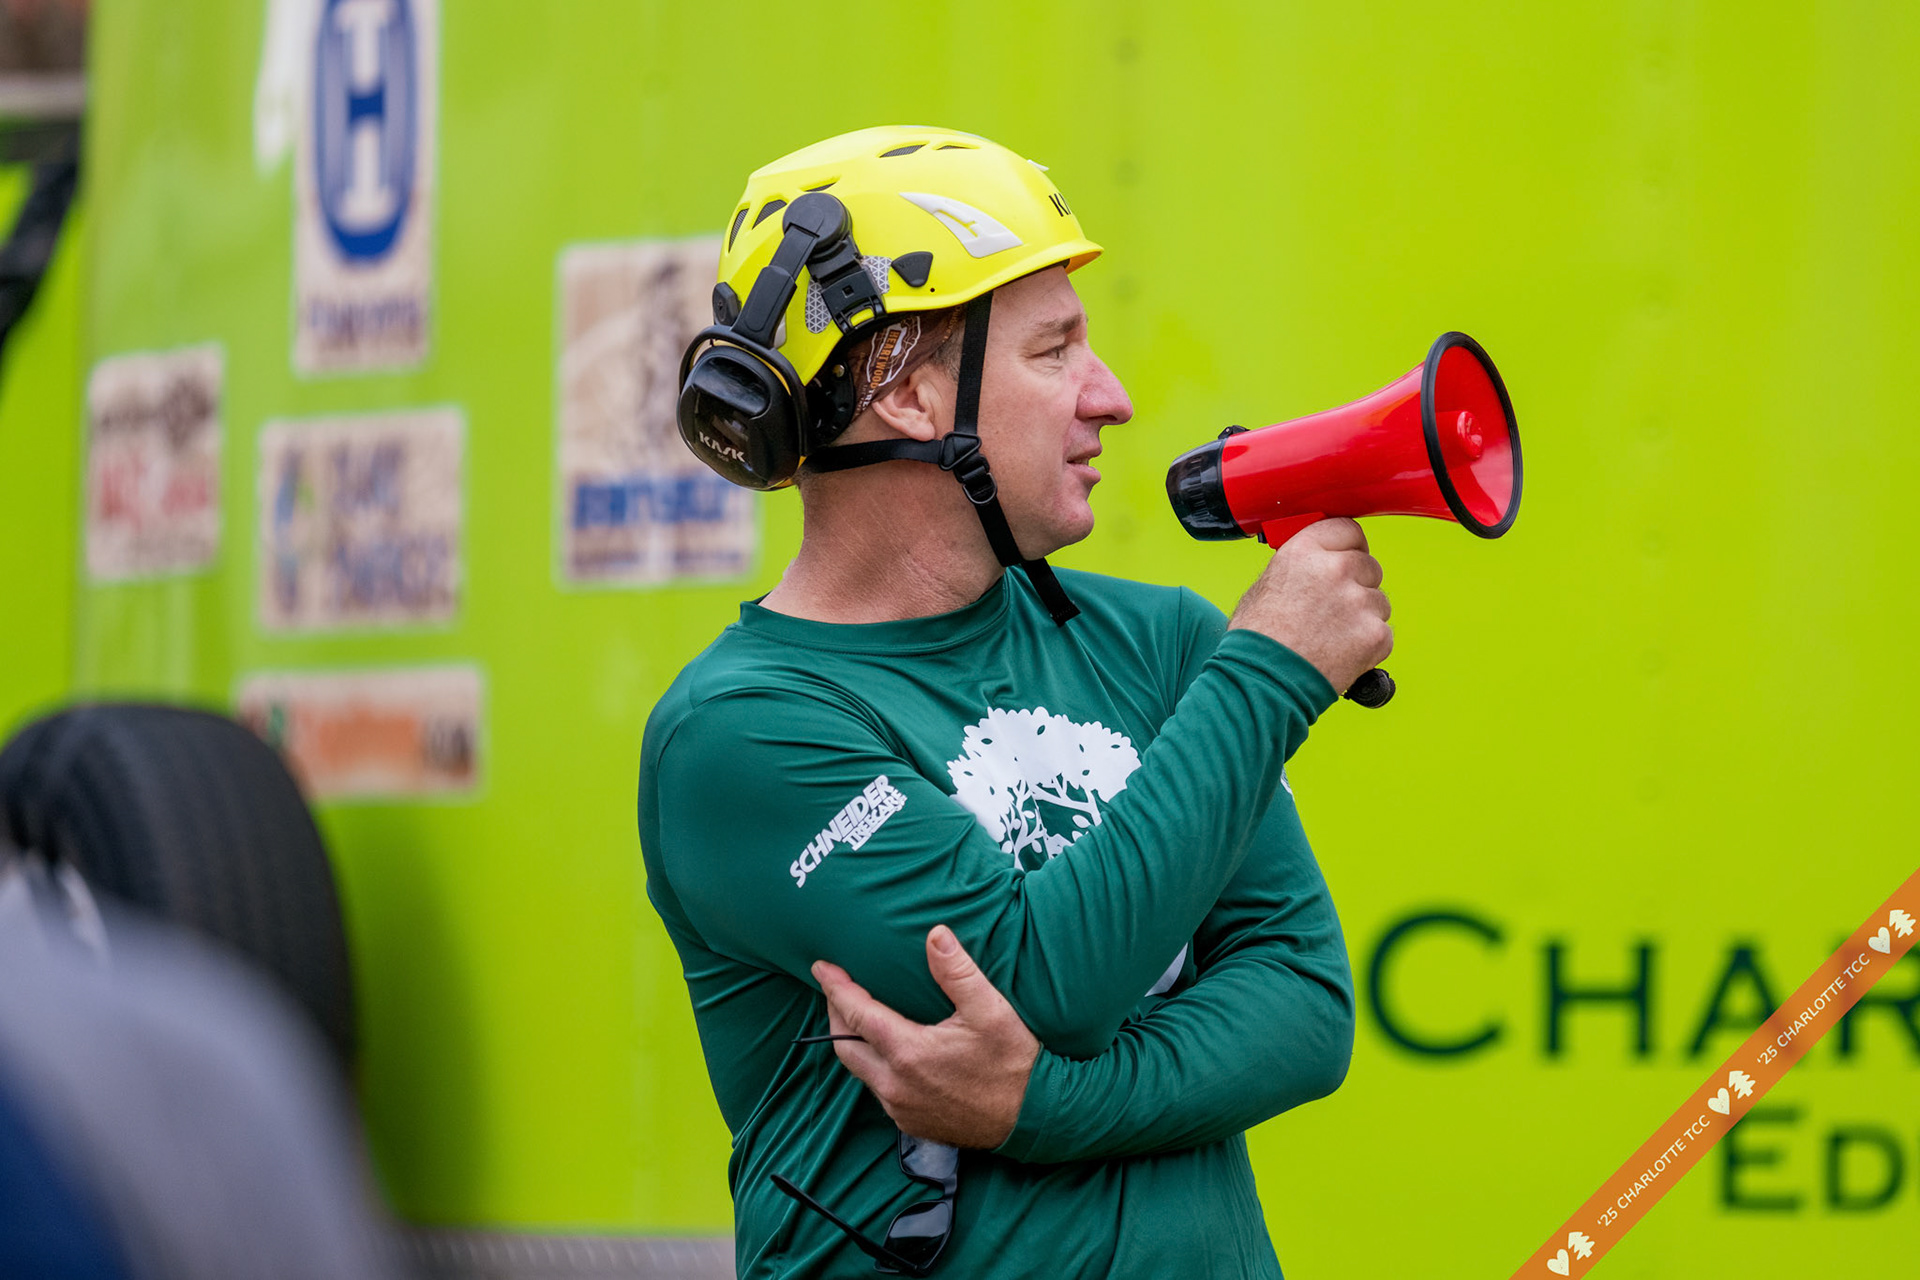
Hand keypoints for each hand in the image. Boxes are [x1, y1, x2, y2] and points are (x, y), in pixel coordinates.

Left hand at [811, 925, 1039, 1148]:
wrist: (1033, 1119)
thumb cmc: (1013, 1063)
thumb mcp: (990, 1010)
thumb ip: (957, 971)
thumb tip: (935, 934)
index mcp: (908, 1053)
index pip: (856, 1014)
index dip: (836, 988)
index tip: (821, 967)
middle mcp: (895, 1084)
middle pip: (844, 1046)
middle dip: (834, 1014)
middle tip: (835, 989)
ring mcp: (900, 1108)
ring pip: (858, 1071)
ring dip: (851, 1042)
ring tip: (855, 1016)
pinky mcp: (909, 1122)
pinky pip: (877, 1090)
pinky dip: (871, 1066)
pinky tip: (884, 1052)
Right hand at [1227, 517, 1391, 693]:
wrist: (1263, 682)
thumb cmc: (1257, 640)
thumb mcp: (1266, 585)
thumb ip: (1301, 566)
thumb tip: (1319, 562)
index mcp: (1305, 552)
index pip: (1348, 530)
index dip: (1348, 546)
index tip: (1347, 556)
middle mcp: (1335, 570)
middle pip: (1368, 565)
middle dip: (1357, 584)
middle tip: (1335, 608)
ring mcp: (1359, 602)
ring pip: (1378, 601)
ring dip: (1363, 616)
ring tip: (1332, 637)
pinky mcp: (1375, 634)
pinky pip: (1382, 632)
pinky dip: (1368, 644)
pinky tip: (1341, 653)